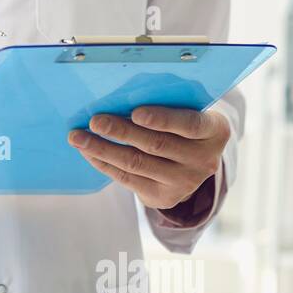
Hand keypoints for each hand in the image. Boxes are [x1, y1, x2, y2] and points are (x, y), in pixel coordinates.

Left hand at [67, 106, 228, 210]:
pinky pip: (127, 179)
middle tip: (95, 120)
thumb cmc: (183, 123)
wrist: (194, 162)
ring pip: (136, 163)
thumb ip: (167, 103)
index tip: (137, 112)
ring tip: (78, 137)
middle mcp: (204, 160)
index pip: (189, 124)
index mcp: (214, 131)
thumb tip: (118, 94)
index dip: (163, 119)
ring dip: (102, 149)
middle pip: (156, 145)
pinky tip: (88, 152)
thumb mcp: (188, 110)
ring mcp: (184, 183)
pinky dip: (104, 163)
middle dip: (121, 131)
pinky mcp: (163, 197)